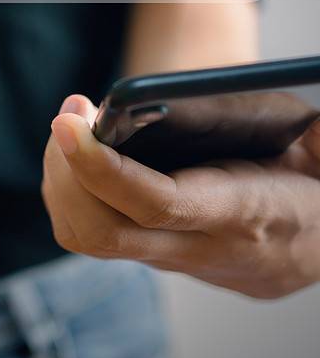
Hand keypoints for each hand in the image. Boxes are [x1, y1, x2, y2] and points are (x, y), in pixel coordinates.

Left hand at [43, 94, 319, 298]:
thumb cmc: (311, 174)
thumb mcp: (310, 140)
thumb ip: (285, 119)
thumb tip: (232, 95)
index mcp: (245, 215)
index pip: (158, 205)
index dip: (101, 166)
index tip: (66, 122)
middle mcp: (205, 249)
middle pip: (103, 230)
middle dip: (66, 169)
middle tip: (68, 113)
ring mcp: (178, 263)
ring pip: (88, 237)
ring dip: (63, 179)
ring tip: (72, 127)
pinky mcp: (159, 259)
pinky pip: (94, 234)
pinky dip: (73, 190)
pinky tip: (82, 154)